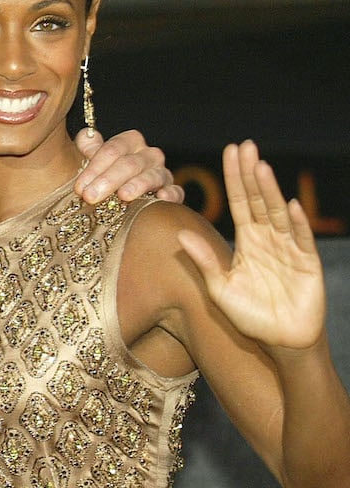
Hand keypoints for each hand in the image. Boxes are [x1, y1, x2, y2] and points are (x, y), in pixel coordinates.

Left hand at [74, 128, 183, 203]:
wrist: (124, 196)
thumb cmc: (106, 174)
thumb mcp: (94, 160)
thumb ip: (89, 148)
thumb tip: (86, 136)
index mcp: (130, 142)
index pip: (112, 150)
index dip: (94, 168)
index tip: (79, 187)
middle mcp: (149, 154)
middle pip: (129, 164)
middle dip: (108, 180)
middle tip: (90, 197)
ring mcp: (162, 172)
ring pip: (152, 176)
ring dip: (136, 186)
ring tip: (122, 196)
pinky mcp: (172, 191)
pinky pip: (175, 191)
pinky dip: (170, 194)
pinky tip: (161, 198)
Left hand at [178, 141, 325, 351]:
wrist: (281, 342)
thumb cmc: (250, 315)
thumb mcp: (220, 288)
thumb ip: (204, 261)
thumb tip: (180, 234)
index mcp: (247, 240)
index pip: (239, 201)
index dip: (235, 177)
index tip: (230, 151)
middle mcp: (268, 239)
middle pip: (258, 200)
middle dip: (250, 173)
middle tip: (245, 145)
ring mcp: (289, 249)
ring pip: (277, 213)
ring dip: (269, 190)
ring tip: (260, 166)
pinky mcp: (307, 264)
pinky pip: (300, 240)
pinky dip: (295, 223)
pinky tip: (288, 205)